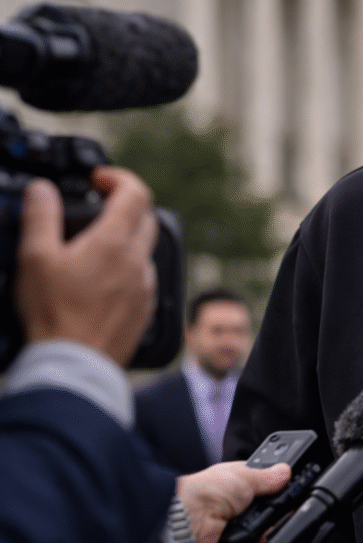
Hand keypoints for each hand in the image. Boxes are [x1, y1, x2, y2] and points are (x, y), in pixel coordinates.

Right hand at [15, 166, 157, 365]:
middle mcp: (138, 261)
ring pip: (146, 250)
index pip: (136, 192)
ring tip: (93, 247)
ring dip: (126, 239)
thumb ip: (40, 217)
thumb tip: (42, 190)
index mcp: (115, 242)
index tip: (99, 180)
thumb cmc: (54, 314)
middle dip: (124, 206)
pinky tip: (102, 280)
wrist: (75, 363)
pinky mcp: (145, 308)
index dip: (118, 178)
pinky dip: (128, 268)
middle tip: (96, 209)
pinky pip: (143, 278)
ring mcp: (146, 286)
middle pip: (146, 218)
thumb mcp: (35, 258)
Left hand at [176, 461, 291, 542]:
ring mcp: (230, 529)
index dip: (276, 495)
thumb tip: (285, 471)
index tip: (288, 496)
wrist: (190, 519)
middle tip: (276, 515)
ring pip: (257, 537)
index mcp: (237, 487)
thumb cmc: (209, 491)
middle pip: (264, 516)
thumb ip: (269, 476)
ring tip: (260, 532)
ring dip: (260, 536)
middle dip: (272, 518)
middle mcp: (234, 508)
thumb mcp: (246, 476)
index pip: (263, 491)